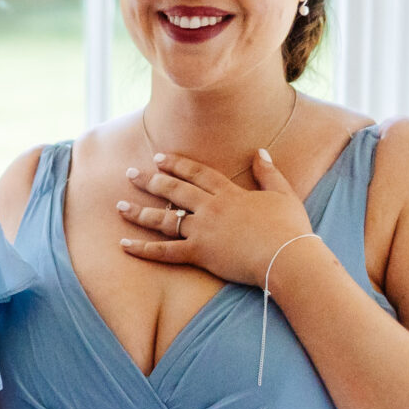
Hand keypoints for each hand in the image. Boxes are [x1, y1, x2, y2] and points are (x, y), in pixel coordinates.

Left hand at [117, 148, 316, 288]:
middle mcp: (211, 208)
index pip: (197, 173)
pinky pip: (165, 252)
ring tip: (118, 206)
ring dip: (139, 212)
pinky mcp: (200, 253)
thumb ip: (269, 172)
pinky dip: (143, 250)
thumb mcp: (283, 193)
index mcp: (229, 193)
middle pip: (174, 190)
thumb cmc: (289, 228)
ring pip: (164, 219)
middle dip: (149, 180)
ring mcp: (203, 230)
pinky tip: (124, 245)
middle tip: (129, 173)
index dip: (177, 164)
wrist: (287, 256)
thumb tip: (260, 151)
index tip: (159, 157)